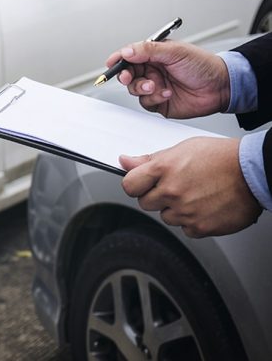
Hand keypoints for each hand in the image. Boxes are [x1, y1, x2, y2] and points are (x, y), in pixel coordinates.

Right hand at [106, 40, 229, 118]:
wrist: (220, 87)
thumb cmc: (203, 65)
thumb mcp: (175, 52)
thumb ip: (148, 50)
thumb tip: (126, 50)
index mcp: (154, 55)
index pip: (130, 55)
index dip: (119, 59)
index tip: (111, 63)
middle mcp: (152, 70)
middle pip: (128, 74)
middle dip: (126, 76)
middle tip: (130, 77)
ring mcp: (155, 86)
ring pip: (134, 90)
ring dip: (143, 88)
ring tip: (156, 85)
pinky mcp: (159, 102)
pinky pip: (145, 102)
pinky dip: (154, 98)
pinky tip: (167, 93)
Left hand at [120, 137, 261, 237]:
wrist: (253, 172)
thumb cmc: (221, 157)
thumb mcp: (182, 149)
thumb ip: (150, 159)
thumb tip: (125, 161)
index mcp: (163, 169)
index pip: (129, 185)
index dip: (135, 185)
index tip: (140, 184)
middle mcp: (171, 191)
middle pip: (145, 203)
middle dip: (156, 196)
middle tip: (176, 186)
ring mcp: (184, 211)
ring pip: (165, 217)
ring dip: (175, 209)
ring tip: (195, 194)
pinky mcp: (199, 227)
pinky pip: (184, 229)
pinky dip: (192, 221)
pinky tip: (204, 206)